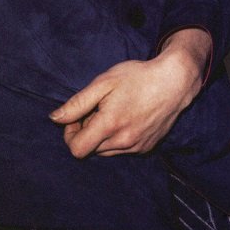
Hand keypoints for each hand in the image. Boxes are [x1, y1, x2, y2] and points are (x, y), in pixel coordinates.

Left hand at [50, 29, 210, 157]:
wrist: (174, 82)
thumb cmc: (137, 77)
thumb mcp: (104, 83)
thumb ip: (77, 103)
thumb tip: (55, 119)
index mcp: (109, 125)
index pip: (76, 149)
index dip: (70, 134)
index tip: (78, 117)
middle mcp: (123, 142)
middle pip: (90, 150)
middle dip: (87, 132)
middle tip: (98, 109)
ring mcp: (136, 148)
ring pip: (106, 151)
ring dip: (102, 136)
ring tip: (114, 112)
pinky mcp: (147, 148)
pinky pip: (122, 150)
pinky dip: (118, 138)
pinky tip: (128, 117)